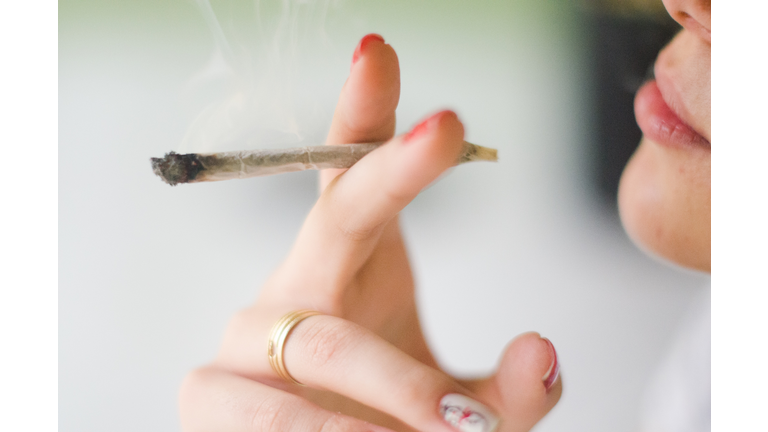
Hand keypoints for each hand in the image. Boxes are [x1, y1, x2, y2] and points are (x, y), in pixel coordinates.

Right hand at [179, 33, 560, 431]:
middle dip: (388, 173)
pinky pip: (270, 415)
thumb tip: (541, 349)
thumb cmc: (383, 423)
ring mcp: (246, 336)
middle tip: (445, 127)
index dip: (364, 112)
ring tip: (455, 430)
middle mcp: (293, 283)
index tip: (378, 49)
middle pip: (336, 218)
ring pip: (323, 342)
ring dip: (396, 384)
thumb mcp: (454, 409)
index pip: (350, 175)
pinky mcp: (207, 396)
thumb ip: (504, 395)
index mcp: (350, 264)